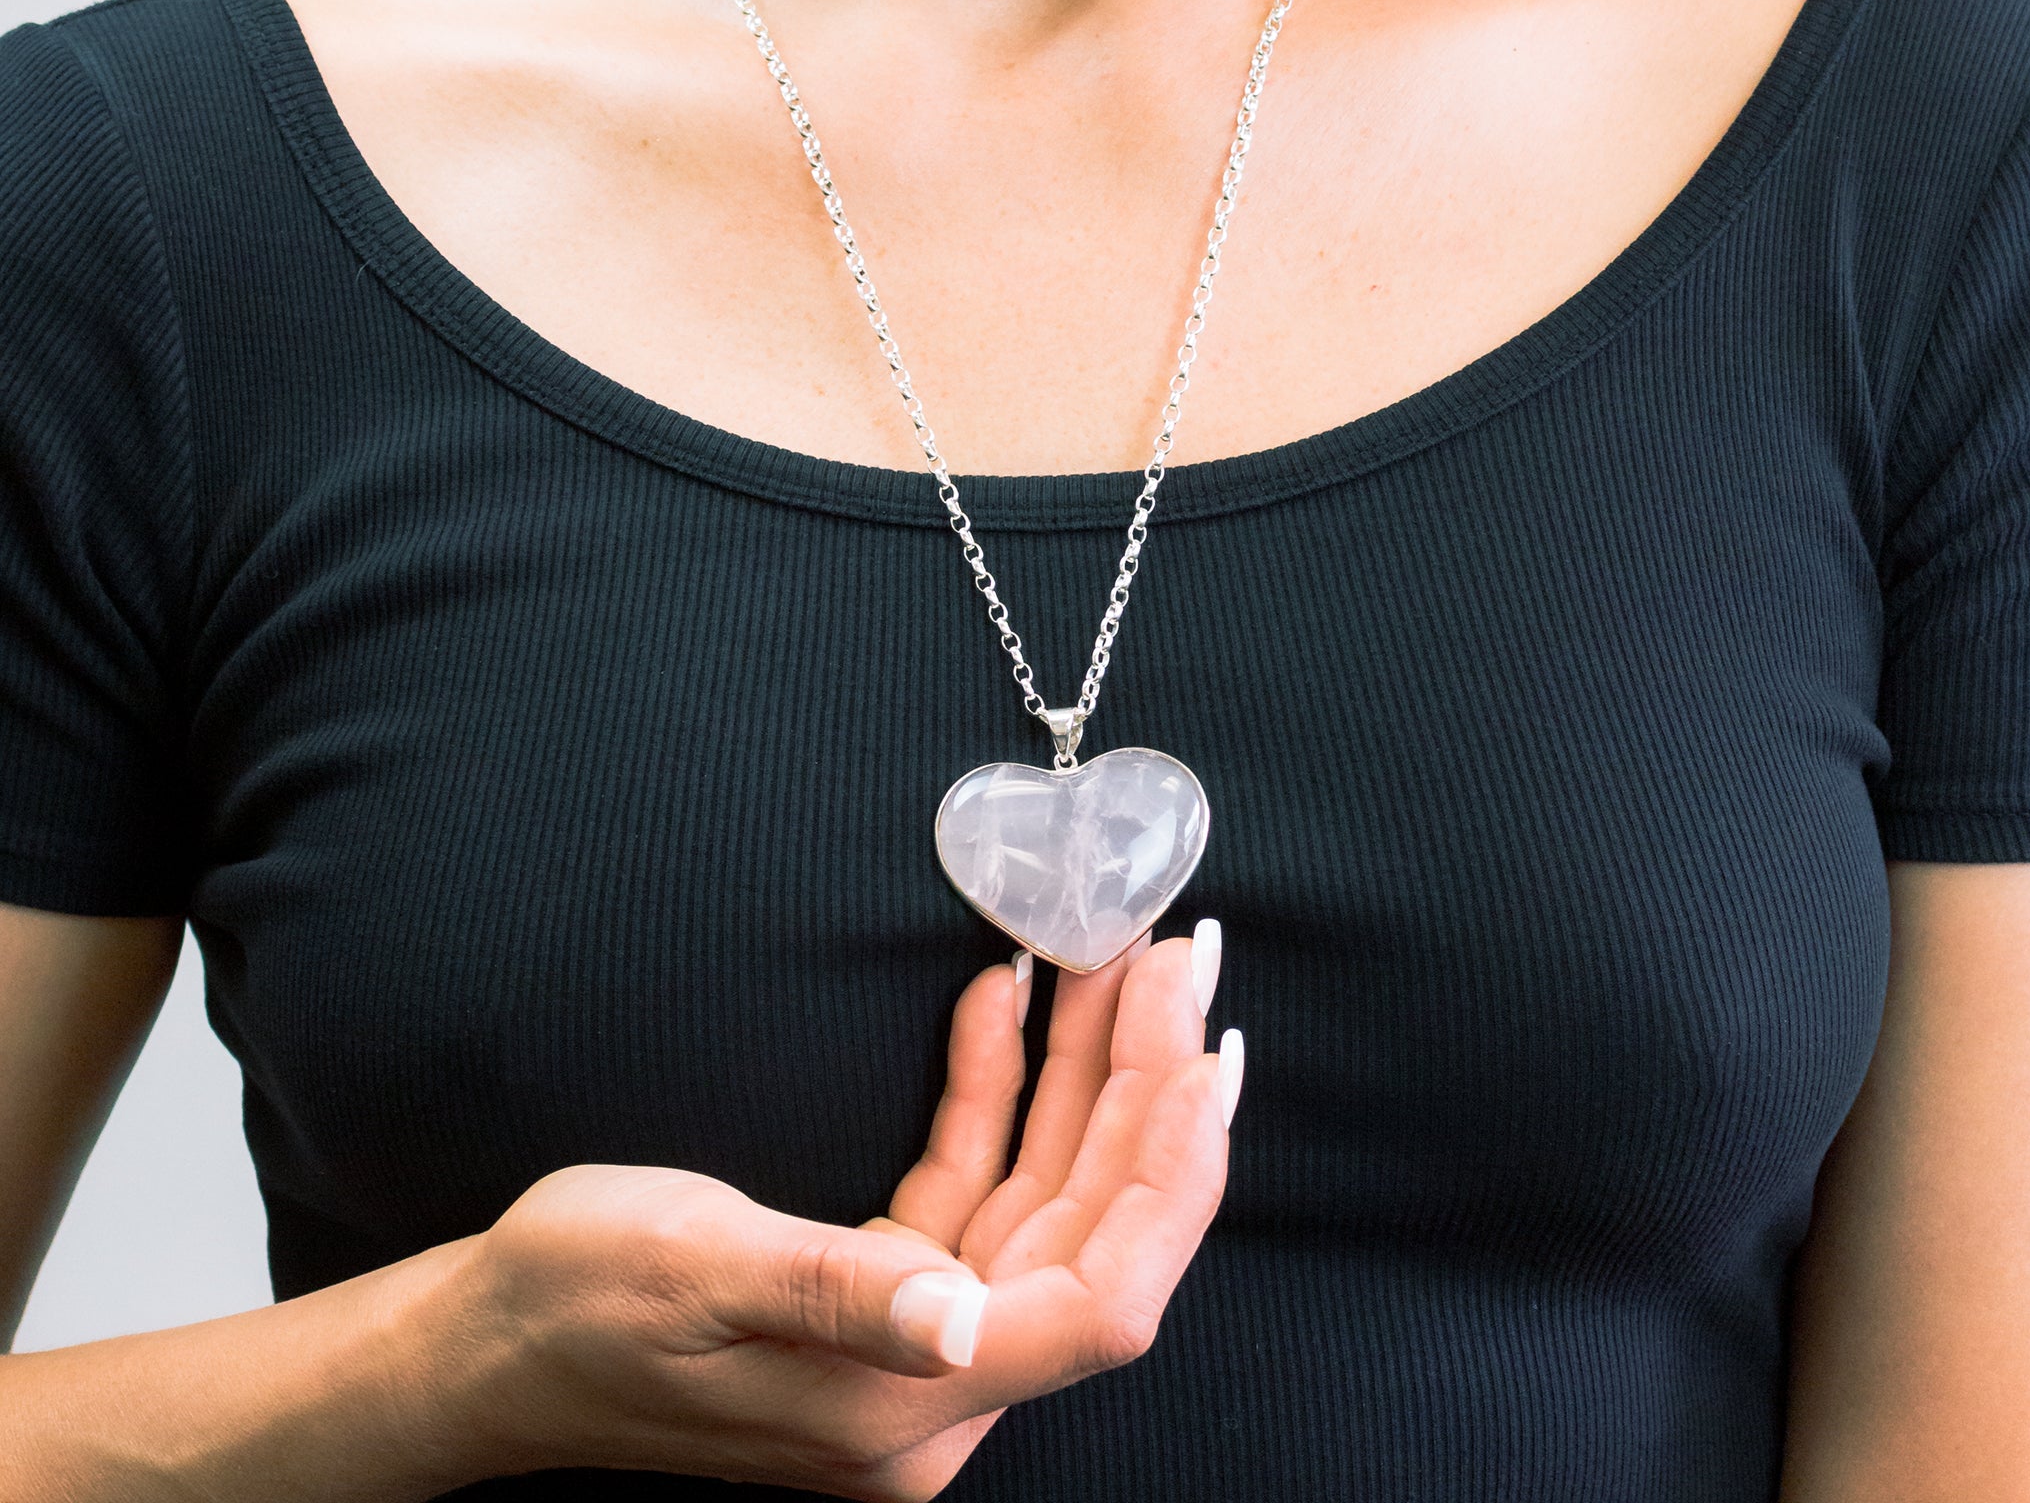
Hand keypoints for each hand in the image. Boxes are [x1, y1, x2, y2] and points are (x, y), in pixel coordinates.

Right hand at [448, 925, 1237, 1499]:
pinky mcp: (881, 1288)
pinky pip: (970, 1184)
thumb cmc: (572, 1305)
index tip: (1204, 1053)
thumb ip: (835, 1295)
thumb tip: (963, 1322)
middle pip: (1087, 1233)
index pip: (1098, 1298)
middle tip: (1172, 962)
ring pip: (1039, 1198)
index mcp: (899, 1409)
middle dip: (1141, 1095)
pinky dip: (992, 1093)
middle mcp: (930, 1388)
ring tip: (1111, 960)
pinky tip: (1003, 1003)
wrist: (485, 1341)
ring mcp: (912, 1341)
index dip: (1169, 1180)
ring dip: (1079, 1079)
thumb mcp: (693, 1275)